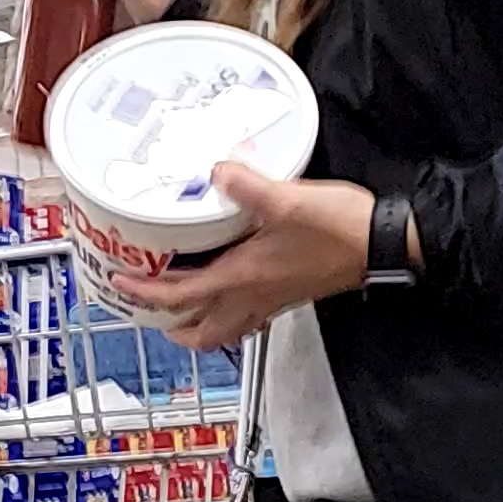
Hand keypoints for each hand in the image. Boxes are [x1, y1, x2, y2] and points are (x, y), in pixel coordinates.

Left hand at [144, 170, 373, 349]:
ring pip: (225, 329)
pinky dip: (229, 312)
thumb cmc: (338, 228)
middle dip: (171, 327)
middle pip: (202, 331)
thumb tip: (216, 170)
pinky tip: (228, 289)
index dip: (146, 294)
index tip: (120, 285)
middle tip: (150, 309)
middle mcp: (253, 297)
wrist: (383, 244)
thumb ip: (247, 186)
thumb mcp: (287, 199)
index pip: (181, 297)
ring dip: (199, 324)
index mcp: (242, 277)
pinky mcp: (289, 294)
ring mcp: (273, 300)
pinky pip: (248, 315)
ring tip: (182, 307)